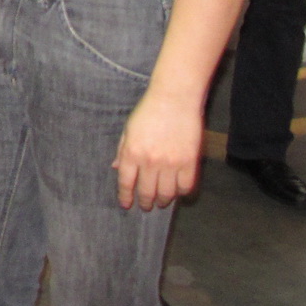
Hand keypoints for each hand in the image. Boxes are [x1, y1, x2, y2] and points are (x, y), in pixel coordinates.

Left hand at [113, 90, 203, 210]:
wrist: (174, 98)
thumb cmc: (149, 111)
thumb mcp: (129, 129)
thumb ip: (122, 150)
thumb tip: (115, 168)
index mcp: (131, 152)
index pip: (126, 183)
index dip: (126, 197)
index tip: (127, 205)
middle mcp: (150, 161)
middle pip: (147, 192)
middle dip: (145, 203)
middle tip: (146, 206)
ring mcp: (171, 163)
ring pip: (167, 194)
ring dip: (163, 200)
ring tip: (161, 201)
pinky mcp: (190, 162)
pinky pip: (186, 187)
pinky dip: (182, 193)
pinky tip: (177, 190)